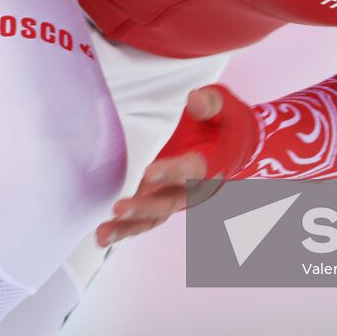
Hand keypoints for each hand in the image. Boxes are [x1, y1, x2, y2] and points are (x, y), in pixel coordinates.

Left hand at [96, 85, 242, 246]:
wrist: (234, 144)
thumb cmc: (226, 123)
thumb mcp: (227, 107)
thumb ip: (212, 103)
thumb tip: (194, 100)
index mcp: (213, 165)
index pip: (192, 171)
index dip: (171, 172)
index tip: (148, 172)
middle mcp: (194, 188)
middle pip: (168, 202)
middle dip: (143, 207)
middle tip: (118, 208)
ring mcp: (175, 196)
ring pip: (153, 217)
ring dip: (128, 226)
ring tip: (103, 233)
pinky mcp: (160, 198)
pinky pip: (144, 218)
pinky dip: (124, 228)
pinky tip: (102, 234)